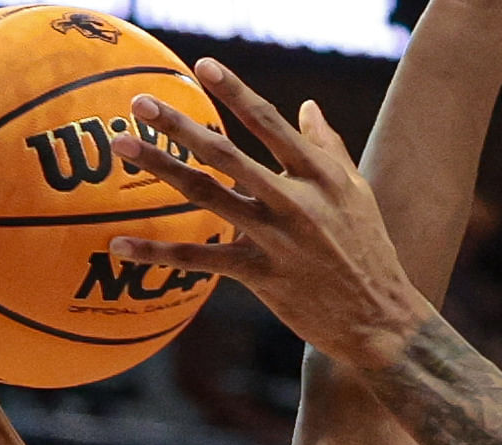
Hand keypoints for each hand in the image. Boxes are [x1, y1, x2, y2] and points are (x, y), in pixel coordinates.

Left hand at [109, 61, 426, 372]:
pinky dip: (158, 254)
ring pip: (208, 196)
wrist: (382, 320)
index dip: (236, 93)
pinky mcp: (262, 277)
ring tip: (121, 145)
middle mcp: (296, 202)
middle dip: (180, 125)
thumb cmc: (369, 251)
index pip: (271, 124)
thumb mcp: (357, 194)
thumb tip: (307, 105)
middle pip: (227, 155)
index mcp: (321, 176)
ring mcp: (277, 239)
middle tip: (140, 103)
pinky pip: (201, 260)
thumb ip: (328, 147)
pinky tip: (119, 245)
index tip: (203, 66)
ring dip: (161, 168)